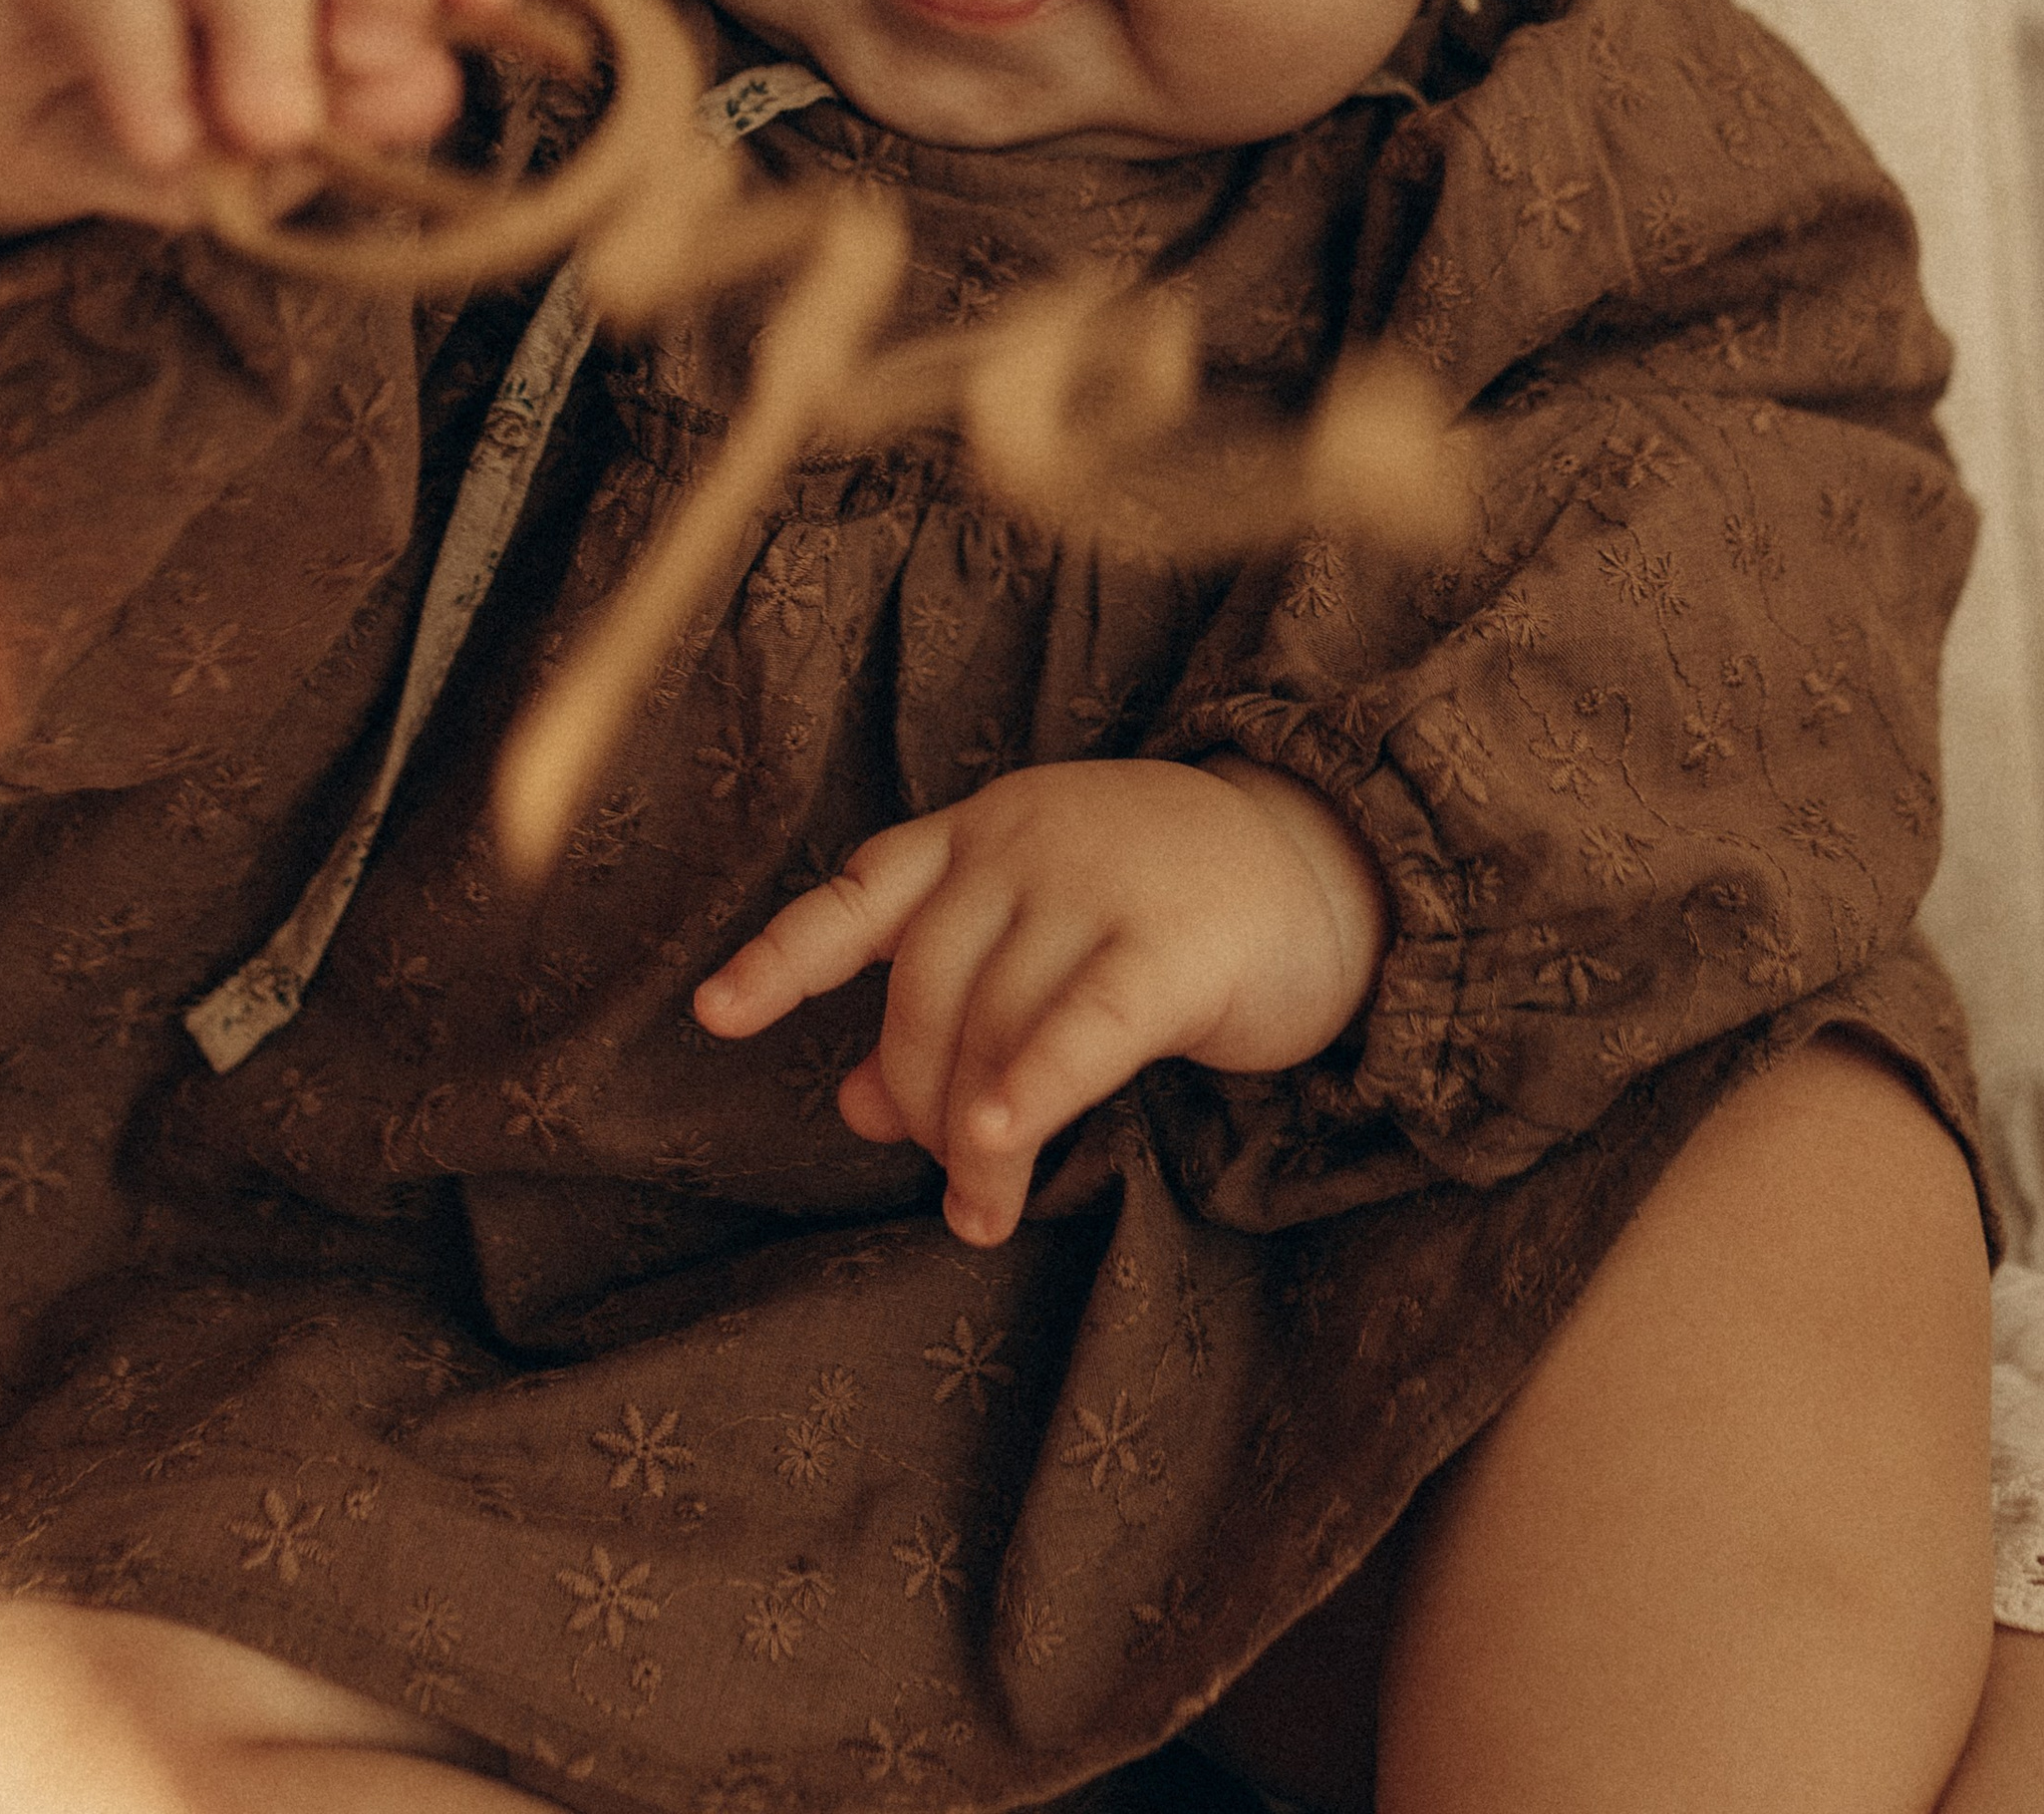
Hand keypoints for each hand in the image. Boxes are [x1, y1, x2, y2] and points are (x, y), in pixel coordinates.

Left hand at [691, 753, 1390, 1244]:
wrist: (1327, 856)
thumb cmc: (1171, 907)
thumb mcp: (1050, 935)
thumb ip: (957, 1002)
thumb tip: (859, 1106)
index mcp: (984, 831)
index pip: (864, 890)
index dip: (787, 955)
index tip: (716, 1016)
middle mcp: (1024, 842)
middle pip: (925, 988)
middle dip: (922, 1100)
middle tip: (953, 1184)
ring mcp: (1098, 883)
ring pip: (993, 1022)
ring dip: (975, 1136)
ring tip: (983, 1212)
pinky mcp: (1173, 943)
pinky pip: (1082, 1023)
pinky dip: (1031, 1086)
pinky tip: (1002, 1142)